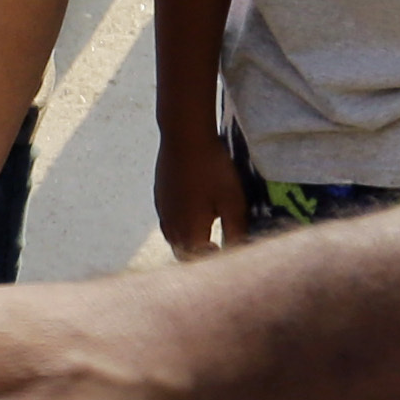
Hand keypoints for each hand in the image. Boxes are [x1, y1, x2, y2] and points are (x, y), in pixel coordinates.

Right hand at [153, 127, 239, 261]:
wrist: (185, 137)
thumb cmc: (213, 170)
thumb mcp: (234, 202)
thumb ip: (236, 231)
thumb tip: (239, 251)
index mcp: (190, 232)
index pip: (199, 261)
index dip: (213, 262)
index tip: (226, 255)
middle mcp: (172, 226)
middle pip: (182, 254)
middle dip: (198, 257)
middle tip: (216, 249)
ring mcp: (163, 211)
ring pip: (172, 238)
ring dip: (187, 242)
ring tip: (204, 234)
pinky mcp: (159, 196)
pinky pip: (167, 220)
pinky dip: (178, 225)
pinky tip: (191, 213)